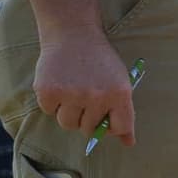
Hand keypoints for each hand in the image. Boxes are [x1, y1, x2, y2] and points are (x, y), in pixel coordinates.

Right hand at [34, 21, 137, 147]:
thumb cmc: (100, 61)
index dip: (111, 128)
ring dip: (68, 113)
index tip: (106, 122)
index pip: (120, 128)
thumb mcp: (120, 82)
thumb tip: (129, 143)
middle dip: (86, 119)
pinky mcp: (49, 92)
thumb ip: (123, 112)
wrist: (73, 34)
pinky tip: (59, 83)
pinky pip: (49, 112)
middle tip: (85, 97)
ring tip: (71, 91)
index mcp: (120, 94)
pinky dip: (52, 102)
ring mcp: (72, 95)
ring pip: (67, 124)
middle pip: (88, 129)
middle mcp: (97, 96)